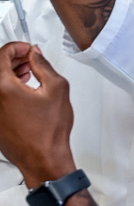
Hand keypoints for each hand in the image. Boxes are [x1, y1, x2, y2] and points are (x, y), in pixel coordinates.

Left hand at [0, 44, 75, 188]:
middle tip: (28, 58)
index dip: (17, 47)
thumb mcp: (57, 89)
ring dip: (9, 72)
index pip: (1, 54)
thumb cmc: (48, 131)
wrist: (43, 158)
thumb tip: (36, 55)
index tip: (27, 49)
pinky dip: (6, 87)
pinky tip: (22, 90)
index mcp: (2, 86)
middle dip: (12, 59)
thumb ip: (44, 66)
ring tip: (27, 74)